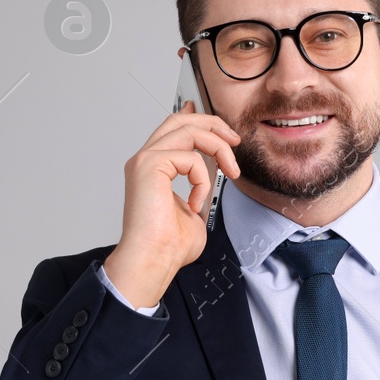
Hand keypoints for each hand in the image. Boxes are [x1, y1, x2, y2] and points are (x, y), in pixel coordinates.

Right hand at [103, 100, 241, 308]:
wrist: (154, 261)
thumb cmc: (169, 246)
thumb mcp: (195, 208)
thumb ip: (200, 186)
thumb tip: (213, 174)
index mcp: (153, 168)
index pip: (174, 129)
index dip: (197, 118)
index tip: (222, 127)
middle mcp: (145, 160)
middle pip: (180, 120)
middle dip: (212, 124)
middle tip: (235, 140)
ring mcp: (145, 160)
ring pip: (188, 130)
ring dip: (218, 147)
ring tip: (231, 171)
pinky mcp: (149, 165)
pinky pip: (190, 157)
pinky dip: (203, 179)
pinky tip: (196, 202)